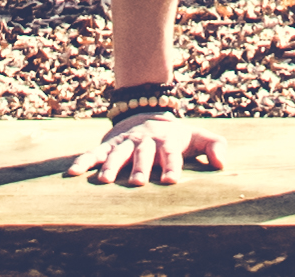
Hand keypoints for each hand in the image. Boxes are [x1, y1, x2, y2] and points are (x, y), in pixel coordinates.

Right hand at [68, 109, 224, 187]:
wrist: (147, 111)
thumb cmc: (174, 135)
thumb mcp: (196, 136)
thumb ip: (213, 145)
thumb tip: (222, 163)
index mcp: (167, 140)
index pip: (171, 153)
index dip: (172, 165)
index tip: (172, 180)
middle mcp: (145, 141)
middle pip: (143, 154)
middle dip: (141, 168)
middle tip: (139, 183)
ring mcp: (126, 142)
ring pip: (118, 153)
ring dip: (112, 166)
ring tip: (105, 182)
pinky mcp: (109, 144)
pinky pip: (94, 153)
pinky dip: (83, 161)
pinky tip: (73, 174)